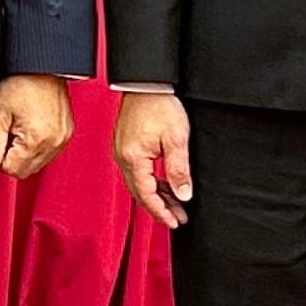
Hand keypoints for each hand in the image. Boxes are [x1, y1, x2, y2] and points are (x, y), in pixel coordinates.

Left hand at [0, 74, 74, 179]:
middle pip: (27, 170)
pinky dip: (37, 146)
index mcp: (36, 139)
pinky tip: (31, 128)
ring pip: (38, 163)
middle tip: (8, 132)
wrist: (41, 66)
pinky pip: (49, 152)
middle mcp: (54, 142)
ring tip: (19, 127)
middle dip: (13, 156)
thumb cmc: (20, 83)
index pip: (12, 170)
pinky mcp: (67, 133)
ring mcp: (63, 138)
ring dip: (25, 153)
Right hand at [112, 90, 194, 228]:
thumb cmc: (158, 105)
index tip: (174, 222)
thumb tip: (183, 194)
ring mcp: (122, 152)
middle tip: (177, 218)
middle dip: (159, 208)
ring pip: (138, 184)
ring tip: (175, 205)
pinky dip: (150, 183)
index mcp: (133, 158)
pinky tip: (163, 186)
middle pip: (140, 193)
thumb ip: (179, 170)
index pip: (146, 195)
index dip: (161, 212)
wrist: (144, 84)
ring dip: (156, 196)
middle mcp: (122, 158)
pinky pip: (137, 172)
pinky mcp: (125, 146)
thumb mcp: (176, 139)